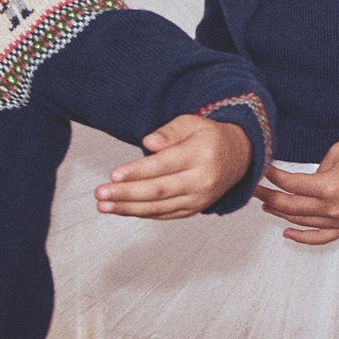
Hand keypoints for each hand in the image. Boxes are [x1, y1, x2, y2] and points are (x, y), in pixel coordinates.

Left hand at [95, 114, 252, 219]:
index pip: (164, 166)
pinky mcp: (194, 210)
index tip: (114, 175)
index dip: (137, 171)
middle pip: (159, 190)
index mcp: (201, 155)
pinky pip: (164, 214)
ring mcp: (199, 199)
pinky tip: (121, 209)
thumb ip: (169, 132)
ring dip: (128, 208)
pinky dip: (141, 213)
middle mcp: (202, 181)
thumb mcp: (191, 123)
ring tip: (103, 205)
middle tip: (100, 193)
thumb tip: (148, 144)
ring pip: (159, 207)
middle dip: (126, 194)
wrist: (237, 157)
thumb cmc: (208, 137)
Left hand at [255, 135, 338, 243]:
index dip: (273, 177)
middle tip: (254, 190)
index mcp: (329, 186)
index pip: (290, 185)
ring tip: (265, 204)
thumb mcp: (337, 151)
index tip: (262, 169)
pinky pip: (322, 237)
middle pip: (290, 207)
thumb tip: (304, 182)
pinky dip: (303, 237)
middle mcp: (333, 208)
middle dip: (269, 198)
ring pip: (302, 222)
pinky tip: (286, 233)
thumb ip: (315, 168)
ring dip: (281, 214)